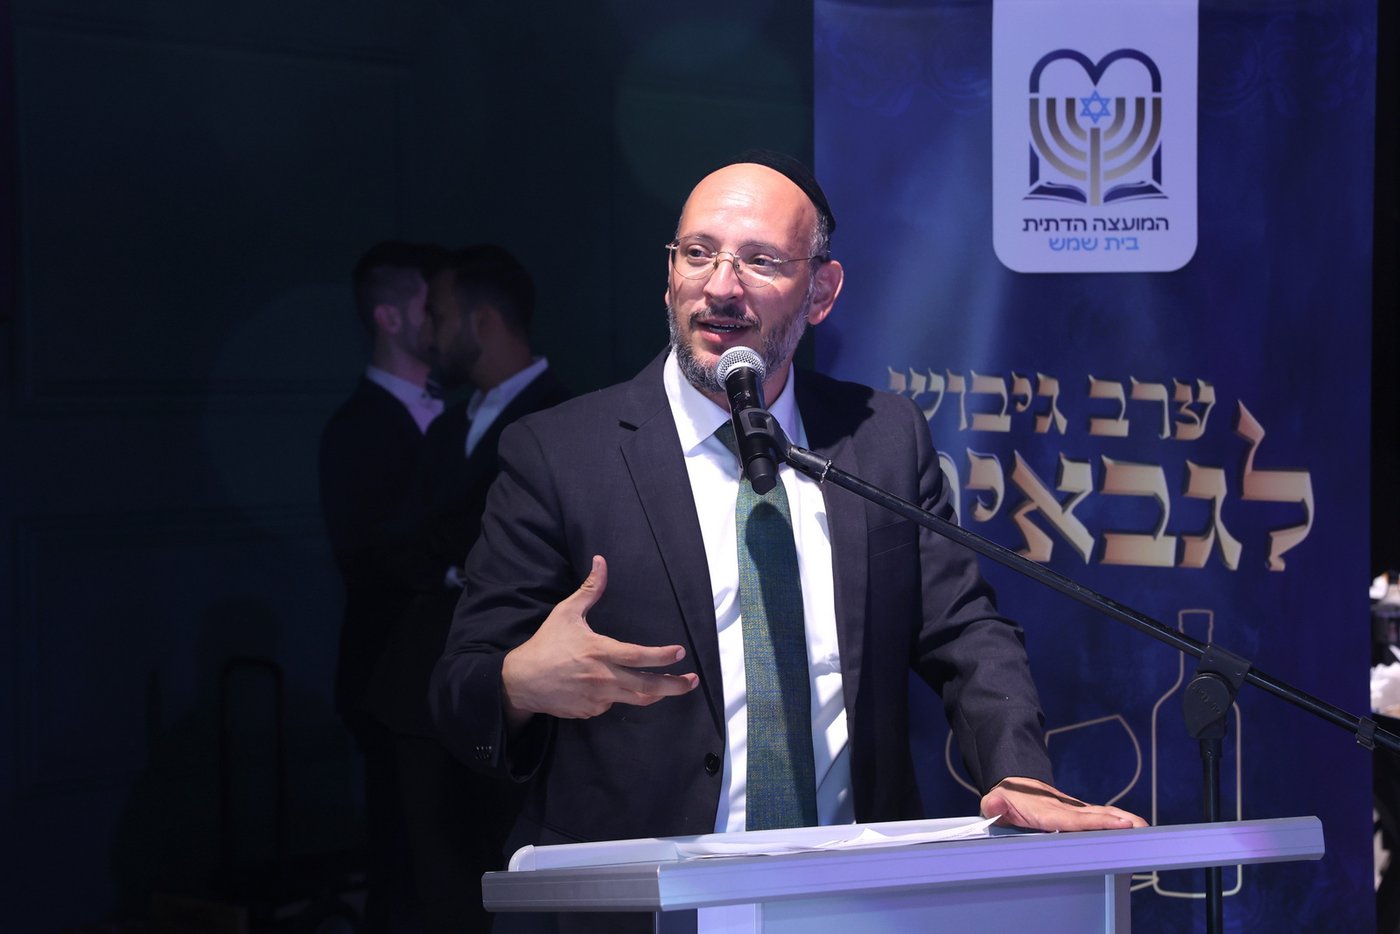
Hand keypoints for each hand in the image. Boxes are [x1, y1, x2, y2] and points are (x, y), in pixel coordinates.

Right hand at [500, 555, 699, 730]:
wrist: (521, 681)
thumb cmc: (546, 644)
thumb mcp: (566, 613)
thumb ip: (589, 589)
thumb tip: (600, 561)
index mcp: (600, 652)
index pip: (639, 656)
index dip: (663, 656)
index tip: (681, 652)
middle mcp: (603, 678)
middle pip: (647, 687)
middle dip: (674, 686)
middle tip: (692, 681)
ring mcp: (597, 698)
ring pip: (635, 700)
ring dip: (655, 695)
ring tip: (669, 689)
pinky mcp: (590, 711)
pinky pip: (611, 705)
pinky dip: (617, 696)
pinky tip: (611, 687)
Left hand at [980, 777, 1147, 831]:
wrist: (1014, 787)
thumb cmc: (1005, 800)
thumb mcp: (994, 803)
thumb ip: (994, 806)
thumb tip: (995, 805)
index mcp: (1046, 812)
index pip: (1074, 819)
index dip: (1096, 823)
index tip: (1118, 823)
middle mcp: (1065, 809)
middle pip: (1094, 816)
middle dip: (1116, 821)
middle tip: (1140, 828)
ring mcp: (1074, 810)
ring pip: (1101, 814)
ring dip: (1122, 820)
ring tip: (1144, 829)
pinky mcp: (1078, 813)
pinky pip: (1100, 817)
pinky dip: (1118, 821)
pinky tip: (1135, 828)